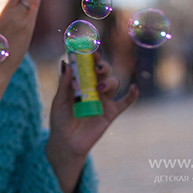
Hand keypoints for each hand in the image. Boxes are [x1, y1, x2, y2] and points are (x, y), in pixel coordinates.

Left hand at [45, 52, 137, 192]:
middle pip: (104, 70)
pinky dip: (132, 95)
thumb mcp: (59, 101)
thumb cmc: (60, 120)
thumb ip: (64, 84)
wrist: (66, 143)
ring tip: (98, 88)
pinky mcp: (111, 113)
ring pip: (113, 83)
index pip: (89, 64)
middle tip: (97, 66)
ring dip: (109, 81)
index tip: (90, 49)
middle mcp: (95, 88)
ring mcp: (104, 100)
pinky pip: (125, 102)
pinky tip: (133, 88)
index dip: (92, 55)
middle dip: (103, 65)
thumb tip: (65, 63)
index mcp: (82, 82)